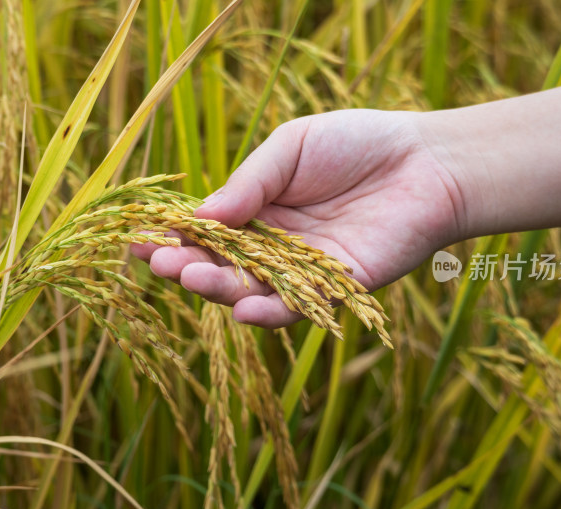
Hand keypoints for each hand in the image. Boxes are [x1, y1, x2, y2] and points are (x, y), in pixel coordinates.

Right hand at [132, 109, 465, 327]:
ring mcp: (303, 272)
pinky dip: (270, 312)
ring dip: (219, 289)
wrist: (426, 160)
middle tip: (158, 261)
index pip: (205, 231)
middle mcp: (274, 246)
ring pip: (252, 291)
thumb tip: (198, 216)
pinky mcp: (337, 292)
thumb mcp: (291, 148)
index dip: (171, 237)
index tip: (135, 239)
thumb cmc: (357, 143)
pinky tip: (243, 308)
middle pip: (221, 265)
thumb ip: (249, 183)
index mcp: (257, 210)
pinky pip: (299, 309)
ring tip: (189, 276)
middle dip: (186, 265)